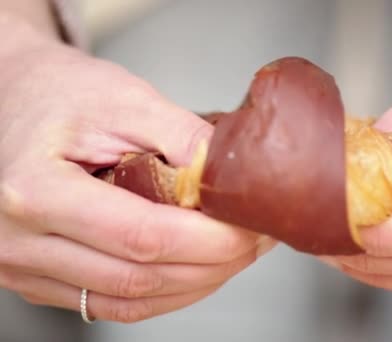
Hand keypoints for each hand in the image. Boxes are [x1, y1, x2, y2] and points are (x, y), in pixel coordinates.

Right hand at [0, 35, 274, 321]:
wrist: (14, 101)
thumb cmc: (59, 93)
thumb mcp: (123, 98)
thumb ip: (181, 136)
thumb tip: (231, 178)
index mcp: (34, 190)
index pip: (140, 236)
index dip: (207, 241)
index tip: (249, 229)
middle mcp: (20, 242)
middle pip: (137, 277)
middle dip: (212, 265)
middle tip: (254, 241)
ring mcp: (25, 267)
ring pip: (129, 300)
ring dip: (194, 284)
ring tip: (234, 254)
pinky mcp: (39, 278)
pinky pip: (111, 303)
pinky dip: (164, 291)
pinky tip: (197, 269)